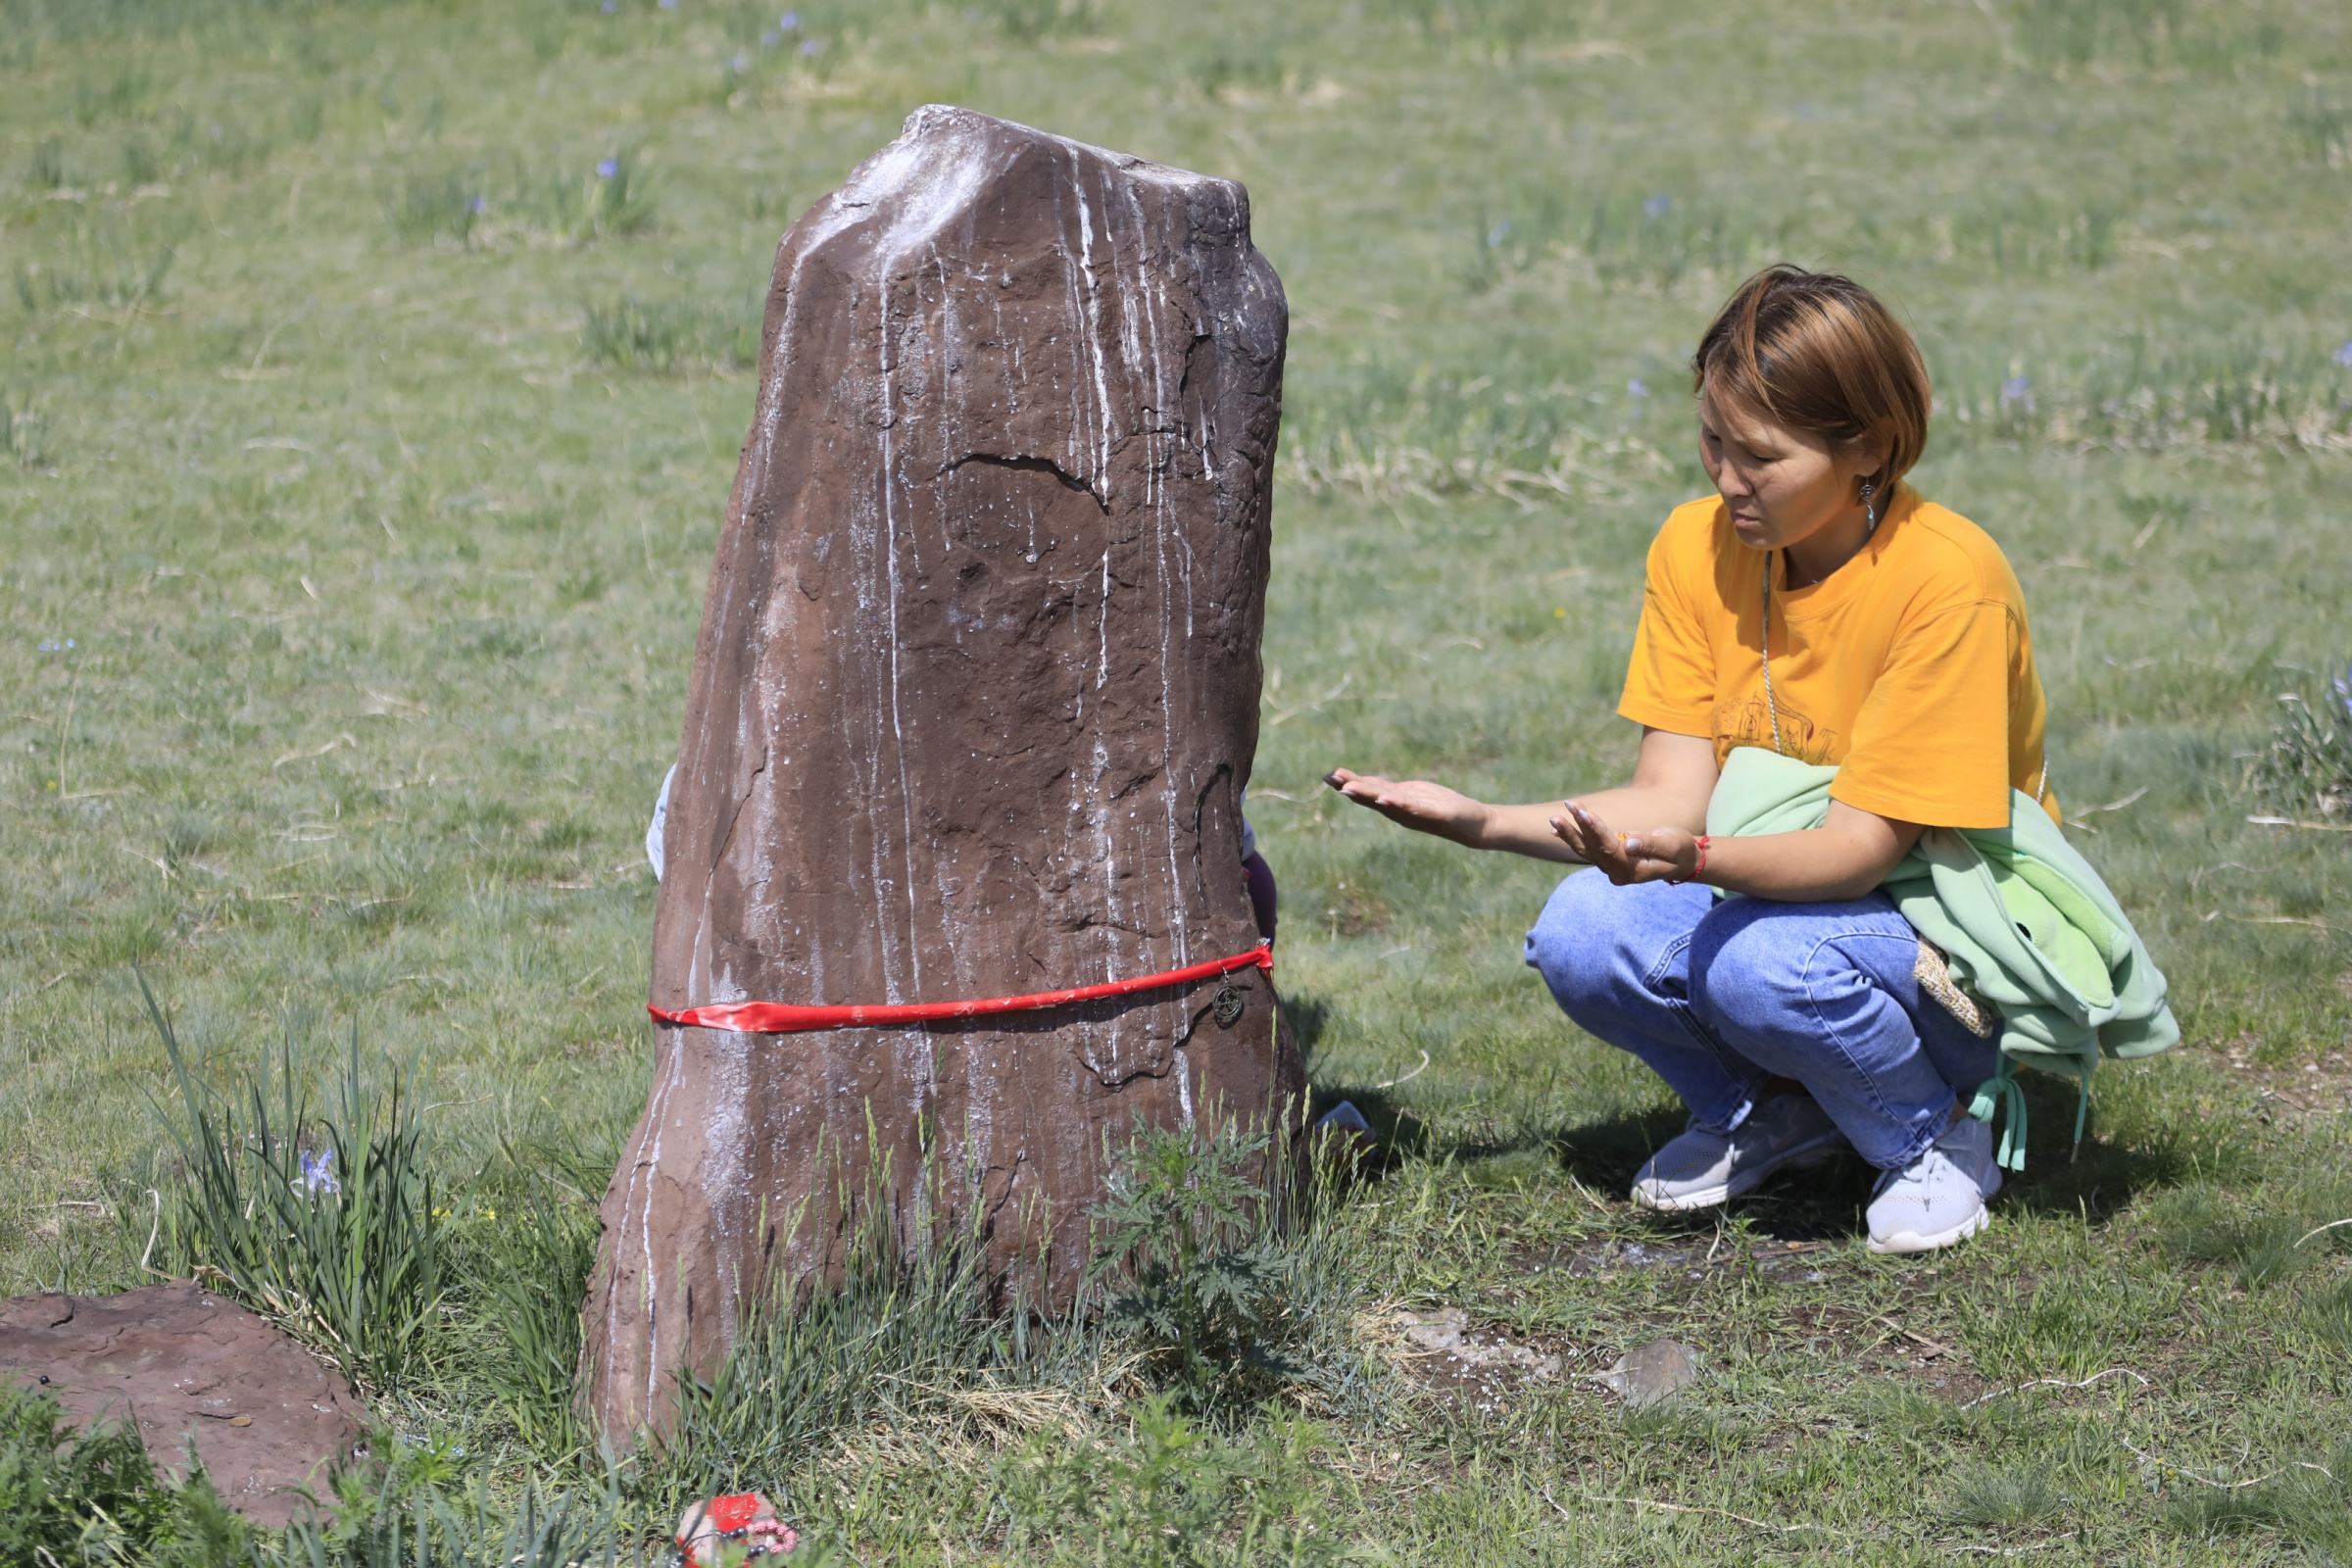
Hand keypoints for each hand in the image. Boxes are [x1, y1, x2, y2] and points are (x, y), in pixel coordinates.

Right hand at [1324, 768, 1491, 845]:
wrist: (1472, 824)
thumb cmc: (1441, 807)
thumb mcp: (1410, 794)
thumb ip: (1387, 789)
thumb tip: (1363, 781)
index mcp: (1394, 805)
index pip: (1367, 792)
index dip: (1347, 784)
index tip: (1328, 776)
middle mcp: (1399, 812)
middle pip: (1371, 798)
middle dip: (1351, 788)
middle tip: (1331, 779)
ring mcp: (1415, 814)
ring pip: (1386, 803)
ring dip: (1367, 796)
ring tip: (1348, 788)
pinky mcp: (1433, 814)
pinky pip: (1412, 808)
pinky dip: (1397, 803)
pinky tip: (1384, 798)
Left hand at [1549, 799, 1700, 885]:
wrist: (1683, 861)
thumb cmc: (1680, 850)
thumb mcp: (1672, 845)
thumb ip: (1650, 845)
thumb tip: (1628, 843)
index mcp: (1633, 871)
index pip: (1609, 849)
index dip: (1597, 830)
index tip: (1585, 812)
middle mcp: (1618, 874)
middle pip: (1592, 849)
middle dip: (1578, 828)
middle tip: (1568, 805)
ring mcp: (1611, 869)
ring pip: (1586, 850)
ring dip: (1571, 833)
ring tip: (1554, 818)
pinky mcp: (1609, 861)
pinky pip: (1587, 850)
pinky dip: (1573, 839)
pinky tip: (1556, 830)